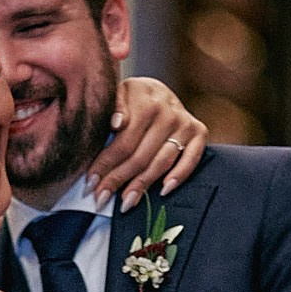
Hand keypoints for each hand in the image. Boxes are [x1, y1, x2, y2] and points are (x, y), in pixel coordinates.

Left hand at [89, 80, 207, 211]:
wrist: (155, 89)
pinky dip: (179, 176)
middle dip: (118, 180)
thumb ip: (114, 106)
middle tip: (101, 198)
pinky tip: (163, 191)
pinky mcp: (199, 132)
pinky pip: (190, 160)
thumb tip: (117, 123)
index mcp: (146, 101)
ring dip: (142, 185)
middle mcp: (168, 112)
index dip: (105, 164)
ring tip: (125, 202)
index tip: (91, 183)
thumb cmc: (131, 98)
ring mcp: (185, 124)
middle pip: (140, 156)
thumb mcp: (118, 94)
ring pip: (161, 163)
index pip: (123, 142)